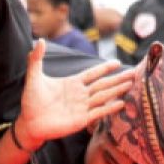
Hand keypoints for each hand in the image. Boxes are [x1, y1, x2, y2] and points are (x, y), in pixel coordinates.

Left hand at [14, 39, 133, 149]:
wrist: (29, 122)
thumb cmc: (32, 101)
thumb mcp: (34, 77)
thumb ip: (36, 59)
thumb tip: (39, 41)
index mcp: (72, 83)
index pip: (92, 73)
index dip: (104, 68)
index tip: (117, 62)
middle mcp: (80, 94)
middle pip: (103, 84)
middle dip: (118, 79)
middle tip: (134, 73)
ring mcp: (82, 107)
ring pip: (104, 96)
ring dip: (117, 90)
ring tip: (132, 84)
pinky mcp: (81, 120)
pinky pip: (98, 112)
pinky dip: (110, 108)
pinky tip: (122, 103)